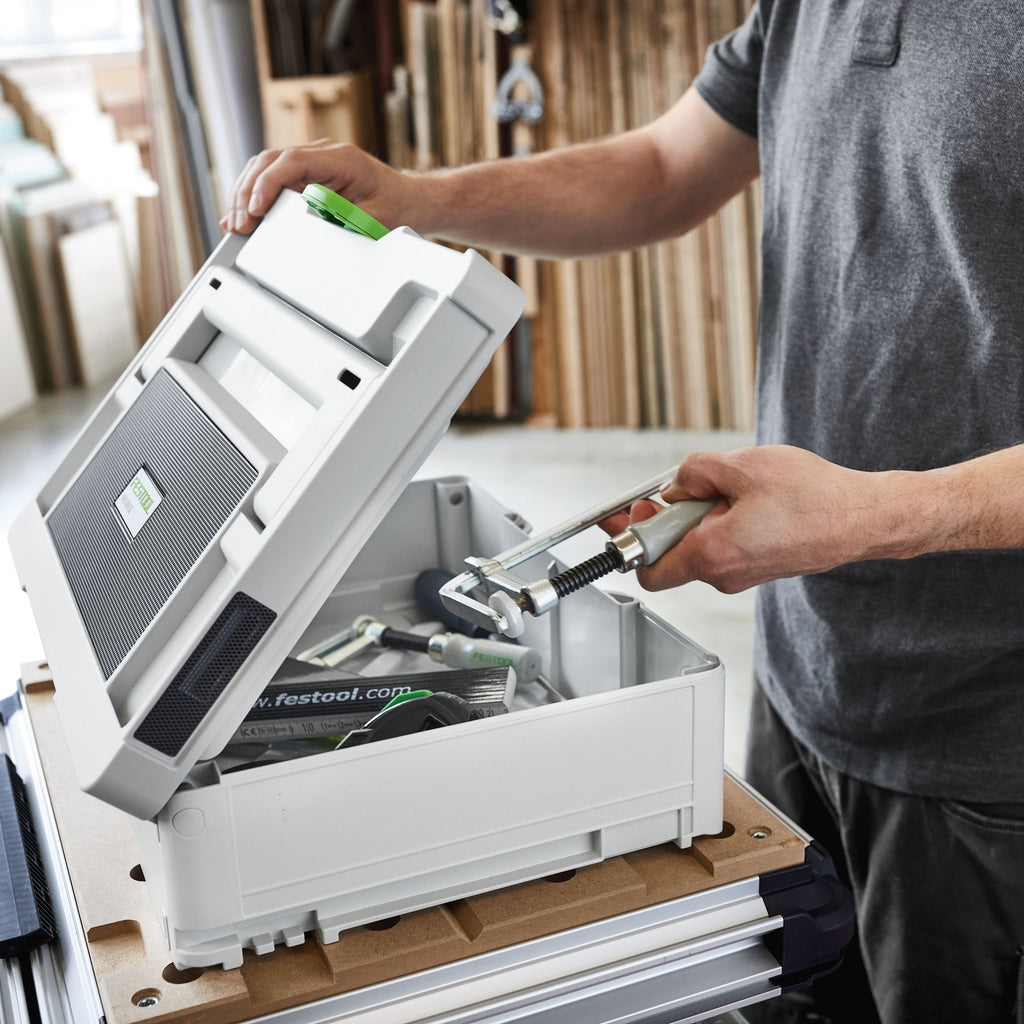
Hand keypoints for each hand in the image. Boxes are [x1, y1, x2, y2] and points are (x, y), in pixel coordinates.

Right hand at [220, 139, 413, 234]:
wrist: (411, 199)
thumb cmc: (396, 207)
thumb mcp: (373, 220)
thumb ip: (341, 218)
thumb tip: (305, 224)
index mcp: (340, 158)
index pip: (291, 162)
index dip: (267, 184)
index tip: (254, 209)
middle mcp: (323, 153)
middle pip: (271, 161)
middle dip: (248, 191)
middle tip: (238, 223)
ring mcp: (314, 161)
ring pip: (267, 166)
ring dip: (247, 192)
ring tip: (236, 222)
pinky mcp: (308, 173)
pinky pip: (275, 177)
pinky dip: (256, 193)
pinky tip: (243, 213)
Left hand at [605, 445, 900, 593]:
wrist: (864, 517)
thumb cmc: (813, 497)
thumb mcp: (741, 465)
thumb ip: (693, 472)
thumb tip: (674, 485)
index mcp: (712, 555)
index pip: (647, 569)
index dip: (631, 538)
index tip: (626, 515)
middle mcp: (724, 575)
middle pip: (672, 551)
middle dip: (672, 515)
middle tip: (690, 487)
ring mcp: (742, 576)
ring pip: (699, 545)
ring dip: (702, 515)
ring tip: (736, 489)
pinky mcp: (758, 568)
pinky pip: (723, 545)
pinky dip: (723, 522)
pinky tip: (750, 499)